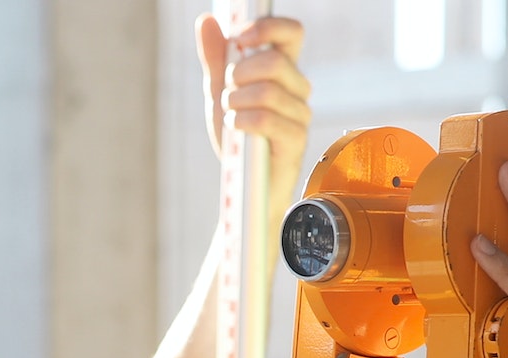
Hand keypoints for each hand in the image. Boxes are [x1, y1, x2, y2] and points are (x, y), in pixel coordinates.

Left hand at [195, 15, 311, 210]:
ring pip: (267, 91)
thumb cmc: (238, 138)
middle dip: (239, 74)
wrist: (242, 185)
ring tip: (230, 116)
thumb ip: (215, 57)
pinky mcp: (296, 140)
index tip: (240, 37)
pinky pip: (265, 119)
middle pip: (275, 61)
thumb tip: (208, 21)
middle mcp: (298, 88)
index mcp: (284, 70)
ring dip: (236, 102)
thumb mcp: (220, 92)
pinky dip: (241, 122)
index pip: (291, 33)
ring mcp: (300, 114)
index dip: (268, 27)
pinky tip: (236, 130)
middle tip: (227, 93)